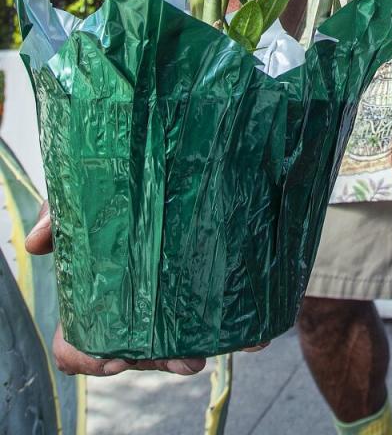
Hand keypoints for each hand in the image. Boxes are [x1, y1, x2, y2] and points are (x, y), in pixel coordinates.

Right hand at [26, 201, 205, 376]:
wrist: (150, 188)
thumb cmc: (103, 209)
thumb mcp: (75, 211)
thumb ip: (55, 223)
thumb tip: (36, 244)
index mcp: (84, 301)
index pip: (72, 345)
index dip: (84, 358)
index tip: (109, 359)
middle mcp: (114, 314)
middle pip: (119, 354)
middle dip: (136, 360)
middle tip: (152, 355)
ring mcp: (145, 312)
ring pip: (151, 350)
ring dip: (167, 358)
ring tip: (186, 359)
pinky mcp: (174, 301)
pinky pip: (177, 334)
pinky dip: (186, 346)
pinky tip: (198, 350)